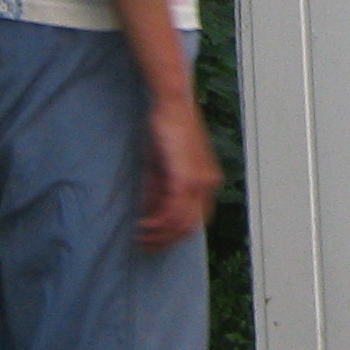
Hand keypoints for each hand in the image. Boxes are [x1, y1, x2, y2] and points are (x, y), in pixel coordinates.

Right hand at [139, 90, 222, 248]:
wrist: (172, 105)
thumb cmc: (168, 132)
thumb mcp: (164, 168)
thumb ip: (161, 192)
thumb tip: (152, 215)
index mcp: (208, 182)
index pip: (196, 221)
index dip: (175, 235)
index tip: (156, 241)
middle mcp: (208, 184)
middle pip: (189, 227)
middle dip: (166, 241)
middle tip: (145, 244)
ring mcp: (198, 181)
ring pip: (181, 223)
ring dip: (159, 235)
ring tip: (141, 236)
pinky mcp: (184, 176)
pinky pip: (173, 210)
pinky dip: (158, 222)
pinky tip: (144, 224)